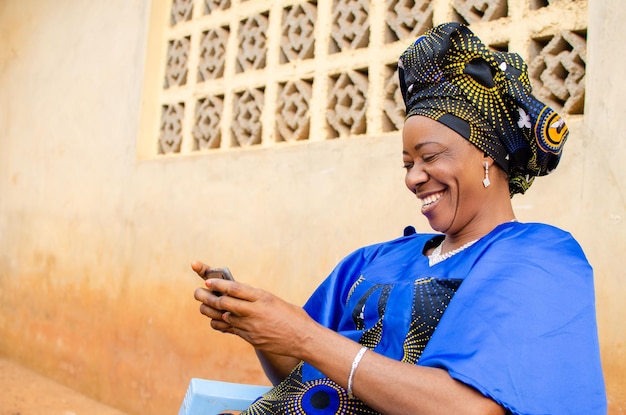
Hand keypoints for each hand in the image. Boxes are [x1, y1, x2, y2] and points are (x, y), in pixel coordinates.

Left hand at [192, 261, 316, 357]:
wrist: (303, 339)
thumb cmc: (293, 317)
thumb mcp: (275, 301)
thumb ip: (257, 299)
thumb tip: (239, 295)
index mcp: (263, 297)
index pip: (236, 288)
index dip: (220, 284)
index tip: (208, 280)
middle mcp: (255, 311)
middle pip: (225, 303)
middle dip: (208, 297)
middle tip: (198, 293)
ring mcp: (251, 326)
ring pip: (224, 317)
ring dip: (211, 311)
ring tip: (203, 305)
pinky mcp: (250, 338)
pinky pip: (231, 329)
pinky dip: (222, 323)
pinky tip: (216, 320)